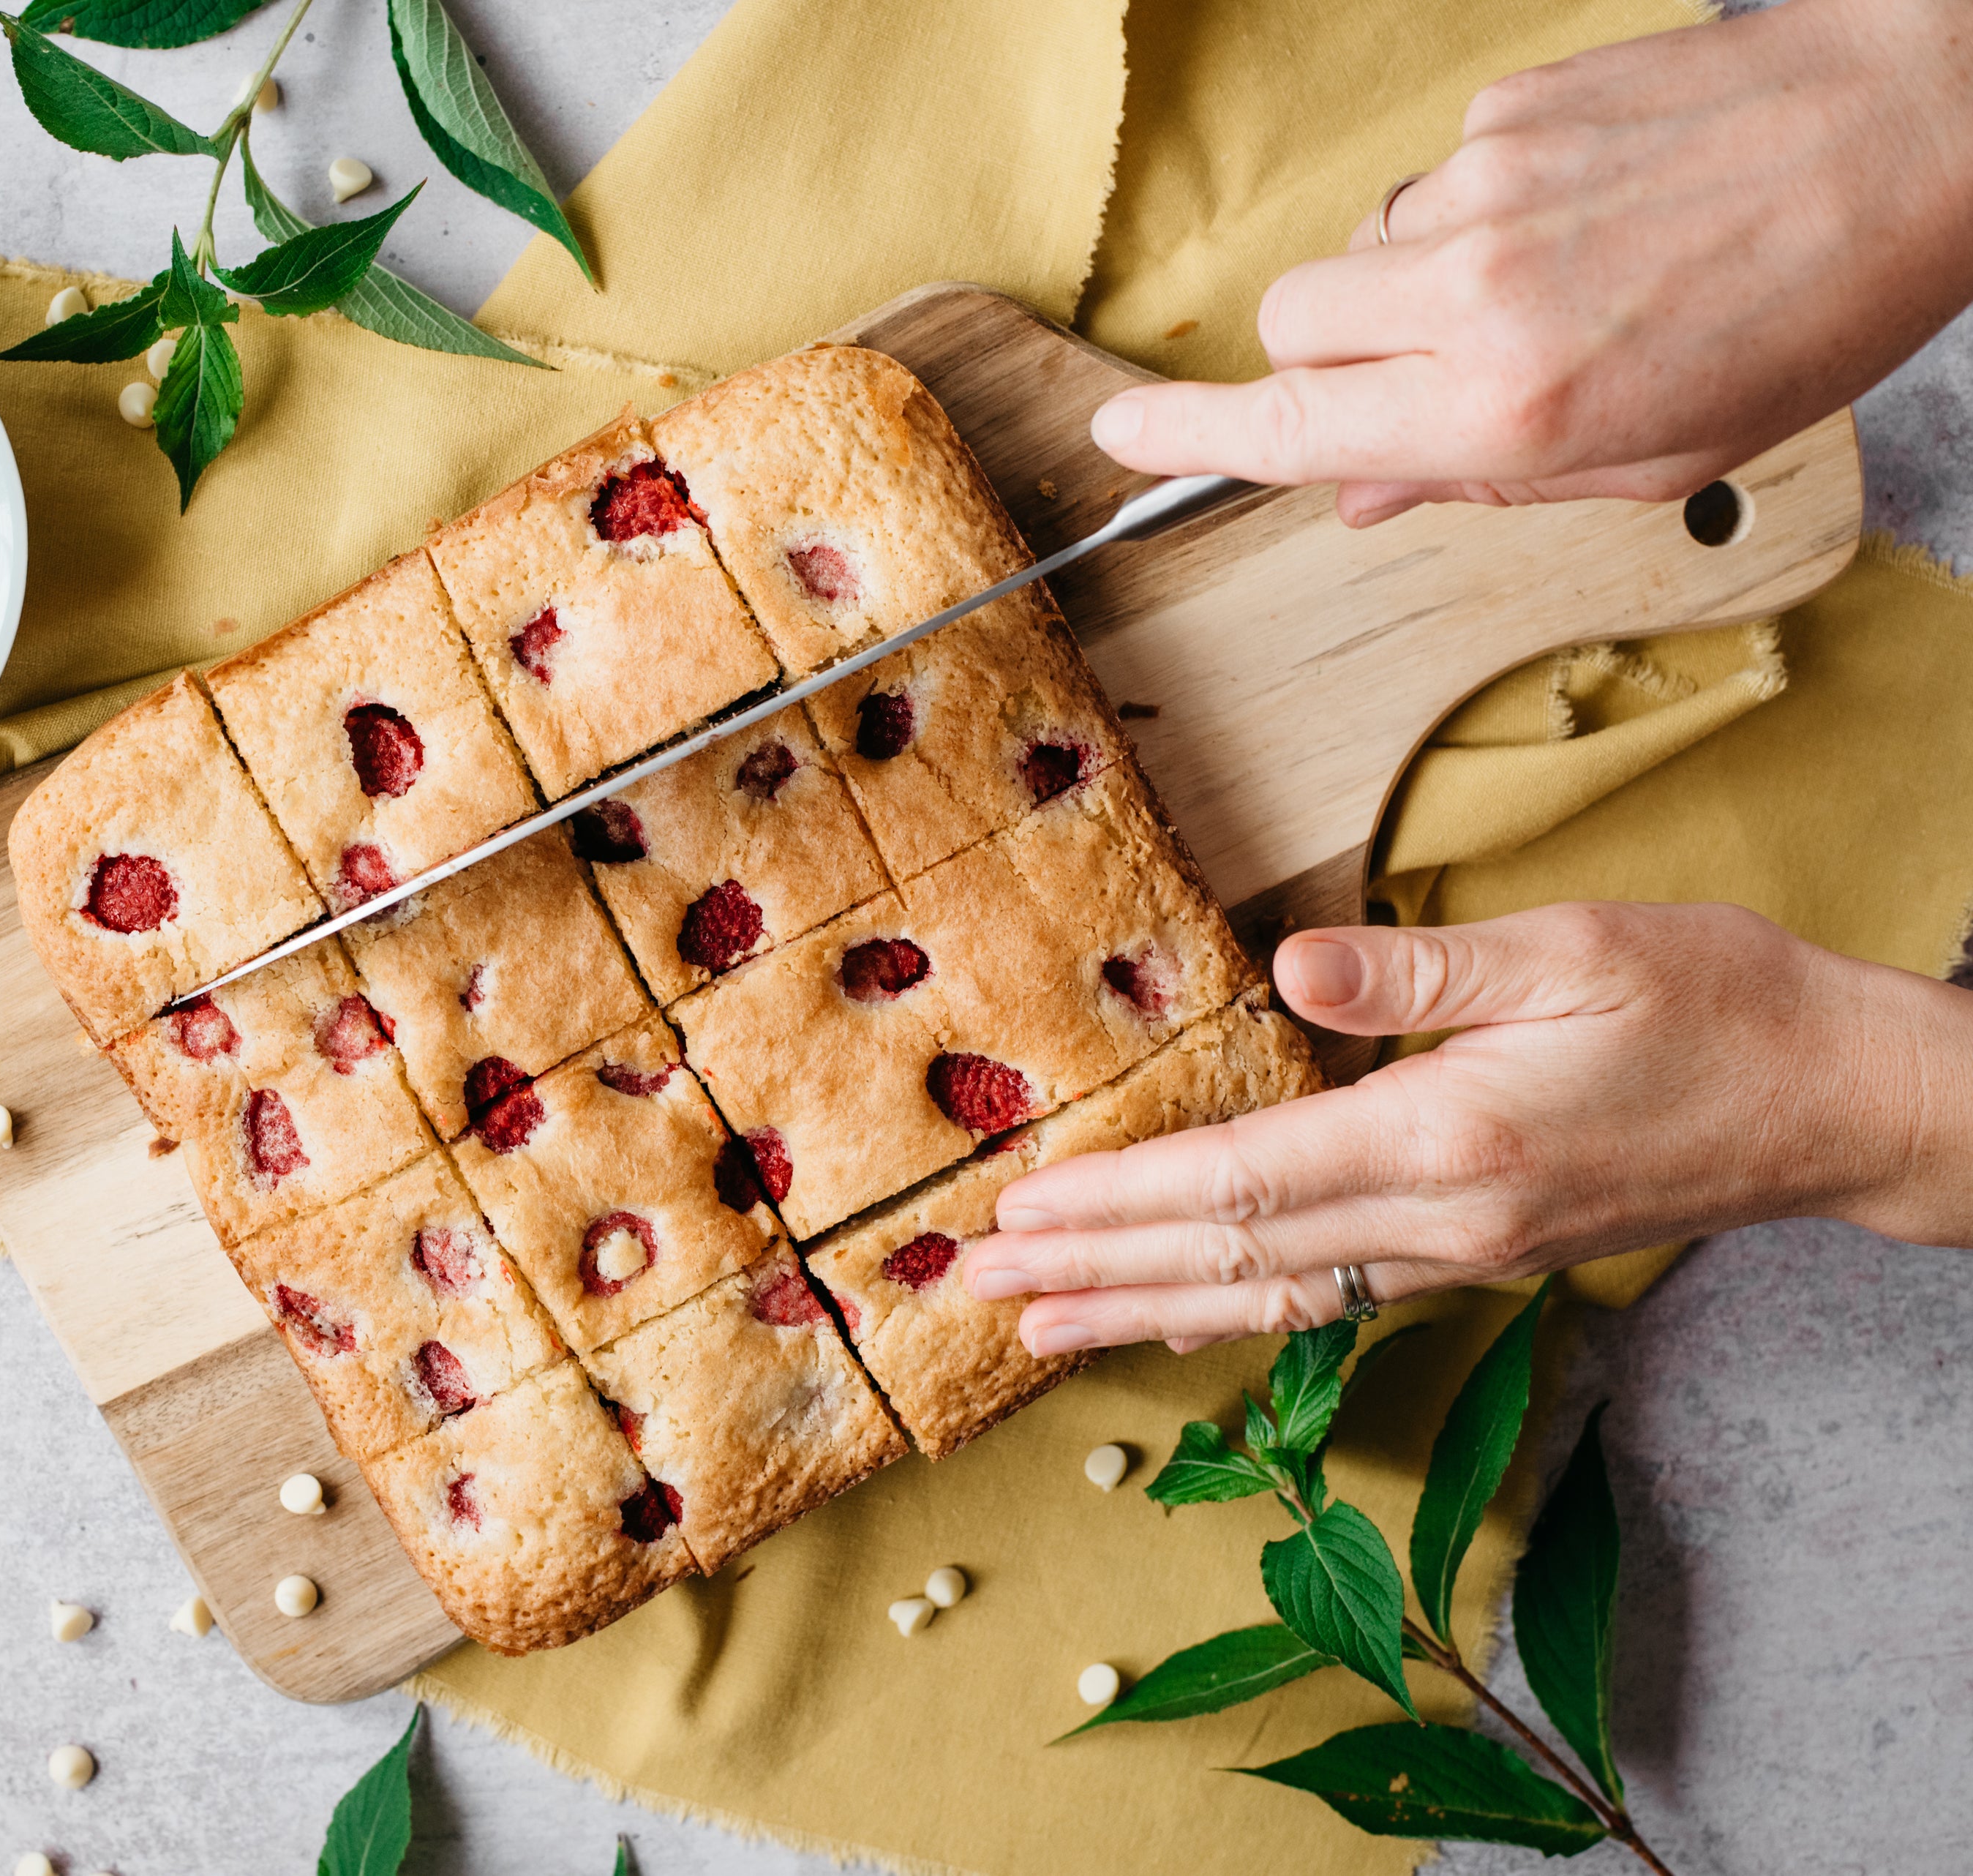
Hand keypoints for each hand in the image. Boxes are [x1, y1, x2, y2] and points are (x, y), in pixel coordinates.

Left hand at [964, 903, 1972, 1354]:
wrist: (1837, 1102)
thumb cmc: (1717, 1007)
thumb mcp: (1575, 949)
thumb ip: (1422, 965)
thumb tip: (1293, 962)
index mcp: (1446, 1140)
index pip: (1243, 1180)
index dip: (1121, 1199)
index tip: (1021, 1211)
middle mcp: (1439, 1221)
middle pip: (1229, 1259)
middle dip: (1092, 1273)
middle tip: (974, 1288)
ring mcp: (1458, 1253)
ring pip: (1267, 1296)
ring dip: (1141, 1310)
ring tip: (1036, 1328)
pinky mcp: (1476, 1255)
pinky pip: (1325, 1298)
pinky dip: (1233, 1312)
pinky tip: (1176, 1317)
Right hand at [1087, 0, 1972, 525]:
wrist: (1914, 132)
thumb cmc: (1811, 307)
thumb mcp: (1655, 453)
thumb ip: (1487, 477)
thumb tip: (1367, 487)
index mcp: (1507, 404)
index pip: (1290, 429)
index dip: (1189, 441)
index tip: (1122, 439)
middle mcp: (1473, 291)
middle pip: (1292, 324)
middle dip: (1327, 359)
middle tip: (1420, 376)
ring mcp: (1483, 185)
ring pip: (1361, 249)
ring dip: (1409, 285)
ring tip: (1543, 284)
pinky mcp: (1511, 108)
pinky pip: (1437, 180)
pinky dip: (1480, 212)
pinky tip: (1585, 213)